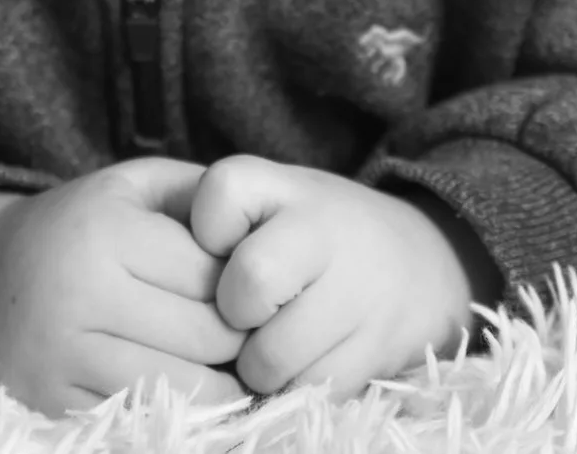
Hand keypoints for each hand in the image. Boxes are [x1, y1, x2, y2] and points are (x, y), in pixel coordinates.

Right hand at [0, 158, 247, 415]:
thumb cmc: (81, 222)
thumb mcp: (134, 184)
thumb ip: (202, 192)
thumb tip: (267, 227)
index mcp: (104, 233)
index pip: (211, 276)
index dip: (244, 286)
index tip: (254, 290)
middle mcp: (78, 295)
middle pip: (204, 335)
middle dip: (238, 338)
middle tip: (252, 335)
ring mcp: (62, 356)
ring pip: (182, 386)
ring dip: (220, 384)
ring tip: (230, 367)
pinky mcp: (52, 401)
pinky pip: (141, 416)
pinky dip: (177, 410)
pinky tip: (188, 389)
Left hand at [189, 155, 492, 396]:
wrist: (421, 261)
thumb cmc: (312, 238)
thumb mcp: (271, 202)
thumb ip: (213, 222)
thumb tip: (154, 287)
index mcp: (285, 186)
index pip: (220, 194)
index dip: (208, 232)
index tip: (224, 249)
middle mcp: (326, 228)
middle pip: (250, 283)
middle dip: (233, 315)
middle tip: (246, 317)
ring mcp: (359, 289)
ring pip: (272, 356)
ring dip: (260, 367)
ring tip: (272, 347)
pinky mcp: (379, 345)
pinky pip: (310, 390)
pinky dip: (297, 390)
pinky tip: (306, 364)